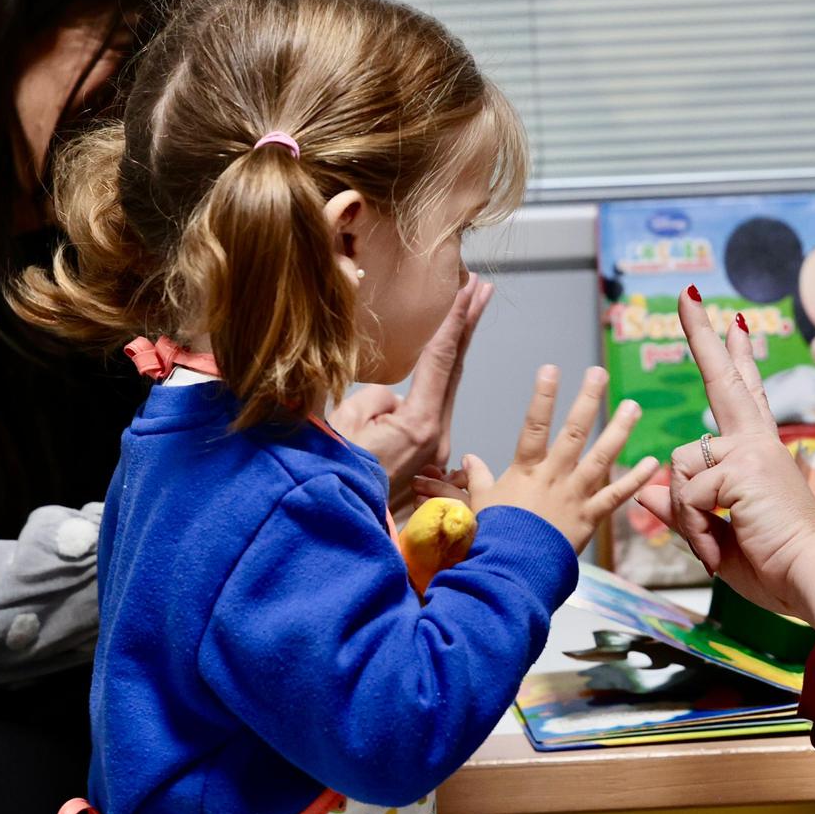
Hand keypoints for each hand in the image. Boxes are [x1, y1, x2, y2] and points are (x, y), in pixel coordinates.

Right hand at [330, 275, 491, 514]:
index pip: (442, 361)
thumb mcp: (347, 425)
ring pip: (445, 389)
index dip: (456, 321)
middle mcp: (436, 436)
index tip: (471, 290)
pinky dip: (439, 380)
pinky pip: (432, 410)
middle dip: (468, 327)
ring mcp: (434, 450)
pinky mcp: (425, 458)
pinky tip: (440, 361)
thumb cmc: (333, 475)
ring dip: (455, 350)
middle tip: (481, 290)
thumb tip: (394, 400)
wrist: (334, 524)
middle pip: (455, 370)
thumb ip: (377, 400)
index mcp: (419, 424)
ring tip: (467, 311)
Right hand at [466, 365, 661, 553]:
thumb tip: (469, 457)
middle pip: (573, 432)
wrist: (512, 571)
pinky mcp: (590, 517)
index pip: (534, 425)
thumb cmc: (495, 536)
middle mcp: (554, 477)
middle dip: (587, 400)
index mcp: (527, 470)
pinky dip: (636, 480)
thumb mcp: (481, 503)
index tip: (551, 369)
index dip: (542, 396)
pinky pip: (617, 496)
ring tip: (632, 406)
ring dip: (619, 431)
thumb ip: (478, 477)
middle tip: (599, 373)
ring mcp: (575, 496)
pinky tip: (652, 462)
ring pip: (601, 458)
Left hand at [632, 289, 814, 627]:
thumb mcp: (716, 537)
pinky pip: (687, 493)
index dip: (738, 358)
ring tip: (717, 544)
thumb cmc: (778, 565)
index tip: (735, 324)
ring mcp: (751, 451)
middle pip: (723, 379)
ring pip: (681, 464)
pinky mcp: (742, 466)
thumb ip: (681, 512)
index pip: (745, 396)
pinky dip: (694, 528)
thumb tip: (644, 492)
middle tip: (687, 293)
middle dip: (701, 334)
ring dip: (686, 514)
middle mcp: (757, 443)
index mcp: (758, 454)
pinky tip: (721, 547)